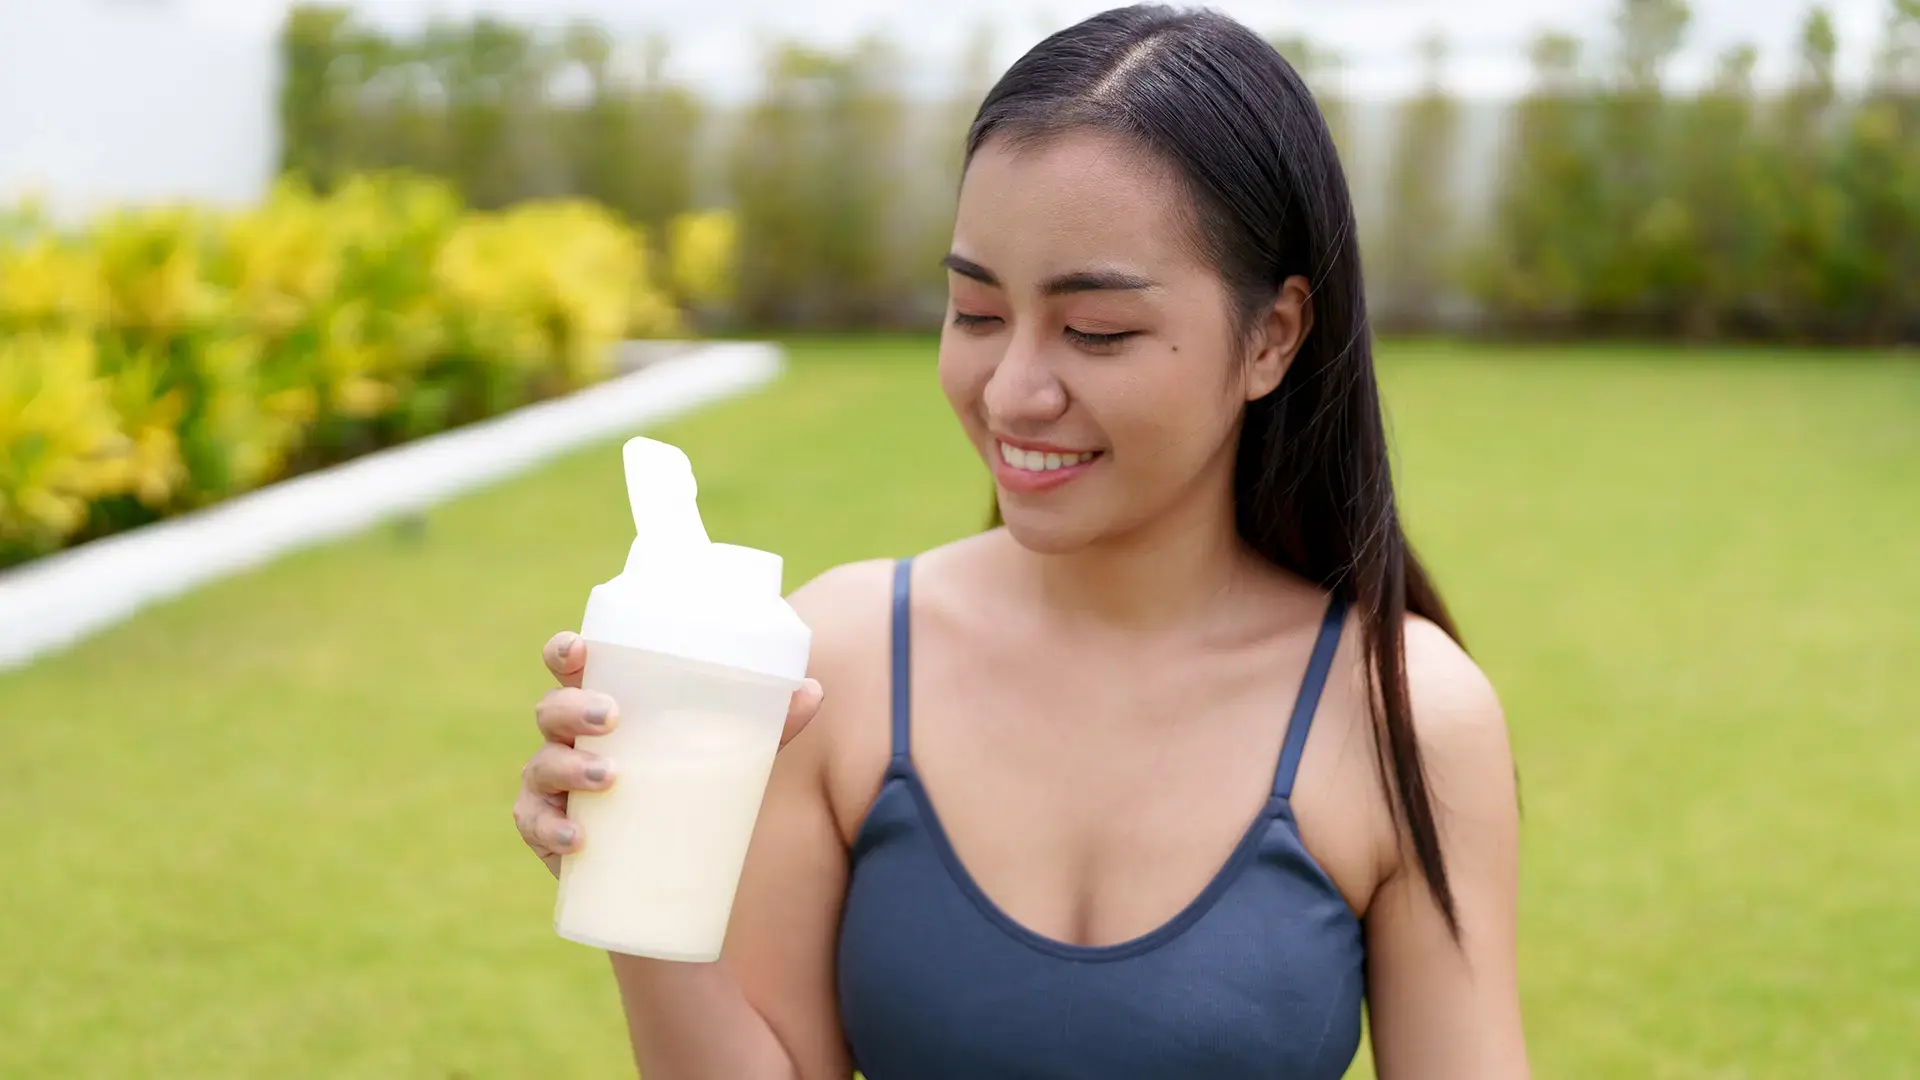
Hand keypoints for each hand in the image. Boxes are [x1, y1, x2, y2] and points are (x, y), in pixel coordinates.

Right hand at [513, 630, 826, 877]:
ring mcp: (552, 787)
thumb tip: (814, 689)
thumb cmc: (690, 788)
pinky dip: (552, 832)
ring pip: (541, 765)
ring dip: (569, 766)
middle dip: (574, 708)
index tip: (580, 650)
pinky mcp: (548, 834)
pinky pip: (534, 827)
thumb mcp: (731, 755)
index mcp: (603, 703)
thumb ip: (770, 725)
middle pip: (551, 709)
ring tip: (609, 775)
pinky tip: (579, 839)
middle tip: (613, 717)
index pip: (571, 665)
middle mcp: (568, 739)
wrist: (668, 872)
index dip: (566, 650)